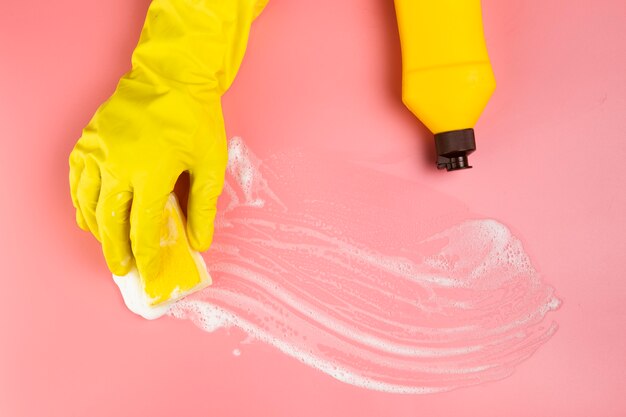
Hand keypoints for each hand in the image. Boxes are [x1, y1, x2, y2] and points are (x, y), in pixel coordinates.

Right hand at [69, 71, 226, 278]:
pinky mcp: (87, 141)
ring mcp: (97, 152)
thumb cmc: (195, 118)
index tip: (149, 274)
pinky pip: (77, 182)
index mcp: (151, 173)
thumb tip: (200, 242)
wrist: (171, 76)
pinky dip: (82, 205)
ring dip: (98, 232)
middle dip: (117, 252)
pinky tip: (91, 216)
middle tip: (124, 270)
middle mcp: (118, 166)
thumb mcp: (210, 164)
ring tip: (109, 248)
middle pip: (110, 224)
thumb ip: (204, 207)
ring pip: (89, 206)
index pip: (144, 229)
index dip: (147, 257)